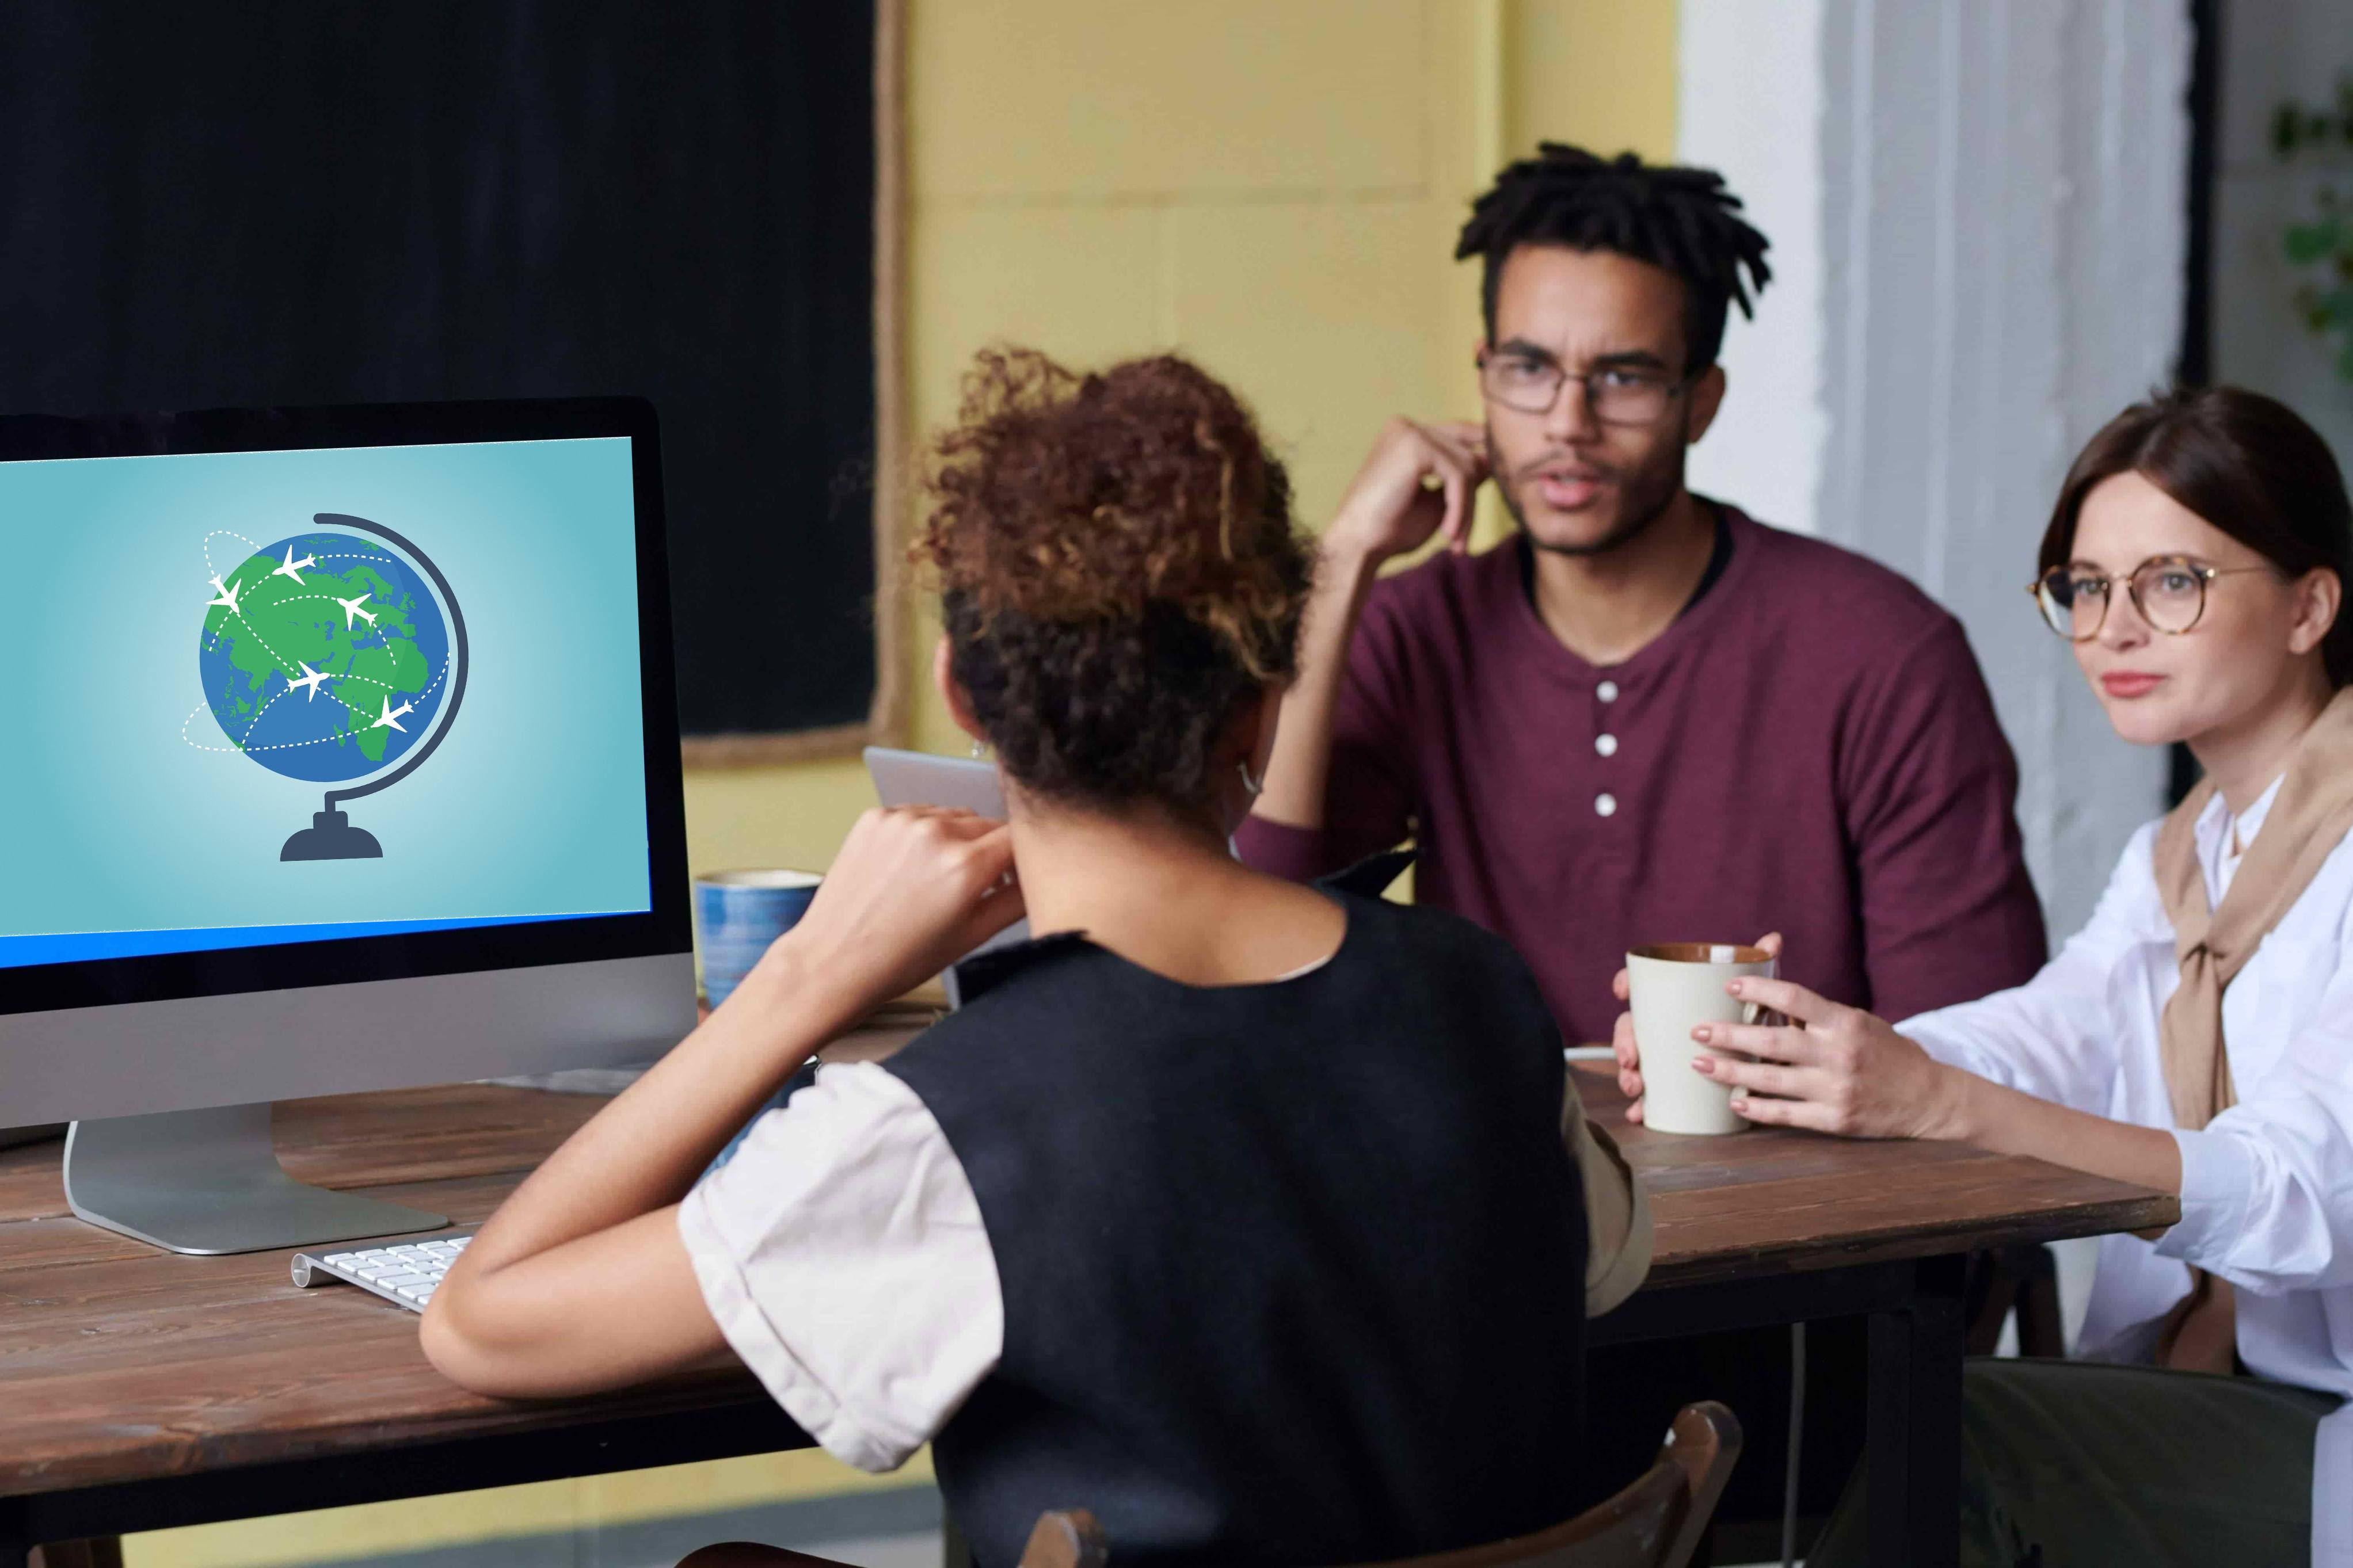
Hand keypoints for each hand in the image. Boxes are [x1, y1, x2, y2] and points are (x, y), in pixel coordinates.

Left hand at [743, 807, 1025, 1027]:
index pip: (1020, 837)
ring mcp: (901, 821)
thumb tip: (1042, 879)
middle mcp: (935, 833)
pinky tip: (912, 867)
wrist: (832, 961)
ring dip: (958, 839)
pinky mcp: (875, 818)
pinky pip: (919, 814)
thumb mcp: (972, 937)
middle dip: (991, 850)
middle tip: (977, 886)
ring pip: (954, 816)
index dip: (1025, 857)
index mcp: (966, 866)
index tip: (1019, 873)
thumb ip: (1016, 901)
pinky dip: (924, 834)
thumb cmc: (900, 959)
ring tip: (938, 879)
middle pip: (988, 824)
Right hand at [1324, 418, 1490, 568]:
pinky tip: (1448, 533)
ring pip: (1467, 466)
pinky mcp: (1415, 447)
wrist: (1357, 544)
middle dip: (1471, 498)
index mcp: (1405, 434)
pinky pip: (1458, 476)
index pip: (1459, 434)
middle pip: (1466, 453)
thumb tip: (1493, 462)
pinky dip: (1459, 508)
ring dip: (1466, 509)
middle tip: (1462, 538)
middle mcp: (1407, 426)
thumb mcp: (1437, 499)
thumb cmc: (1390, 528)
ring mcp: (1410, 433)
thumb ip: (1461, 478)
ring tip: (1454, 540)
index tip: (1492, 487)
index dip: (1481, 456)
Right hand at [1608, 932, 1781, 1123]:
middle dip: (1624, 1042)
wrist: (1761, 1058)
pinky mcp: (1670, 1083)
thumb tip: (1774, 940)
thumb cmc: (1750, 1021)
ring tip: (1636, 1086)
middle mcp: (1662, 1026)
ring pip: (1634, 1061)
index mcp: (1675, 999)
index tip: (1622, 990)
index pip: (1641, 984)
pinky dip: (1640, 1104)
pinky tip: (1638, 1112)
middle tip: (1631, 1058)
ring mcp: (1662, 1055)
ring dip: (1627, 1075)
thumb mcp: (1755, 997)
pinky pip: (1647, 1094)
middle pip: (1631, 1027)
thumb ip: (1761, 969)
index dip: (1625, 982)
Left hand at [1691, 976, 1963, 1139]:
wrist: (1930, 1098)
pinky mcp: (1836, 1120)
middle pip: (1774, 1041)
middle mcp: (1839, 1054)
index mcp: (1844, 1023)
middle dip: (1731, 1035)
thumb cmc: (1887, 1053)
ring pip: (1772, 1080)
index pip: (1795, 997)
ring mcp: (1836, 1089)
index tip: (1729, 985)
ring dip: (1732, 1072)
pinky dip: (1758, 1109)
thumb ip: (1817, 1010)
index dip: (1759, 988)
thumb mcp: (1859, 1021)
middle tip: (1698, 1031)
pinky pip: (1788, 1115)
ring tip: (1701, 1065)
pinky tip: (1735, 1103)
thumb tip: (1771, 986)